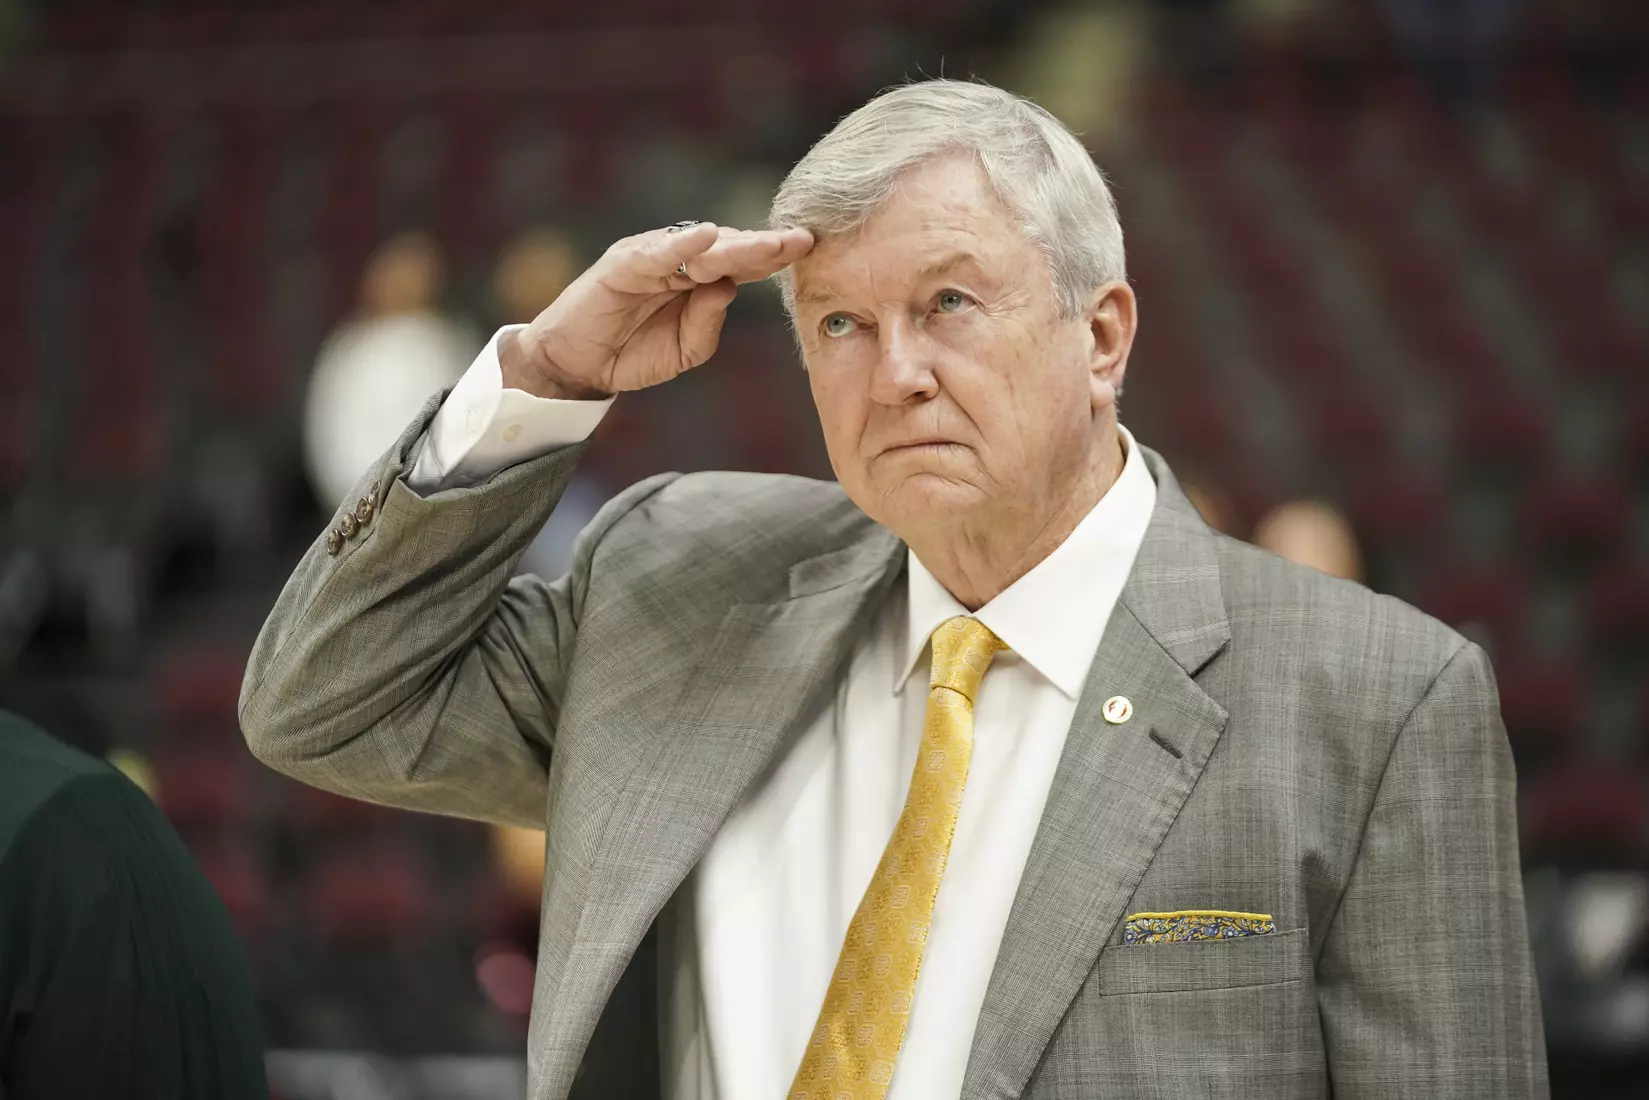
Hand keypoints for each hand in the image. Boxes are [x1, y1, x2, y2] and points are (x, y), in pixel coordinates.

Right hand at [500, 222, 813, 398]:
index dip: (773, 256)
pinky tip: (705, 237)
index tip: (809, 248)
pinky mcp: (622, 264)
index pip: (743, 264)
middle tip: (802, 239)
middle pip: (729, 249)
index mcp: (697, 279)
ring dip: (736, 244)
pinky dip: (679, 244)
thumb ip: (709, 324)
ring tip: (770, 243)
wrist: (579, 366)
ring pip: (699, 248)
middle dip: (766, 245)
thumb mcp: (686, 350)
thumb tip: (728, 290)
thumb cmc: (633, 352)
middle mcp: (678, 260)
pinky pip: (654, 253)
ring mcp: (651, 258)